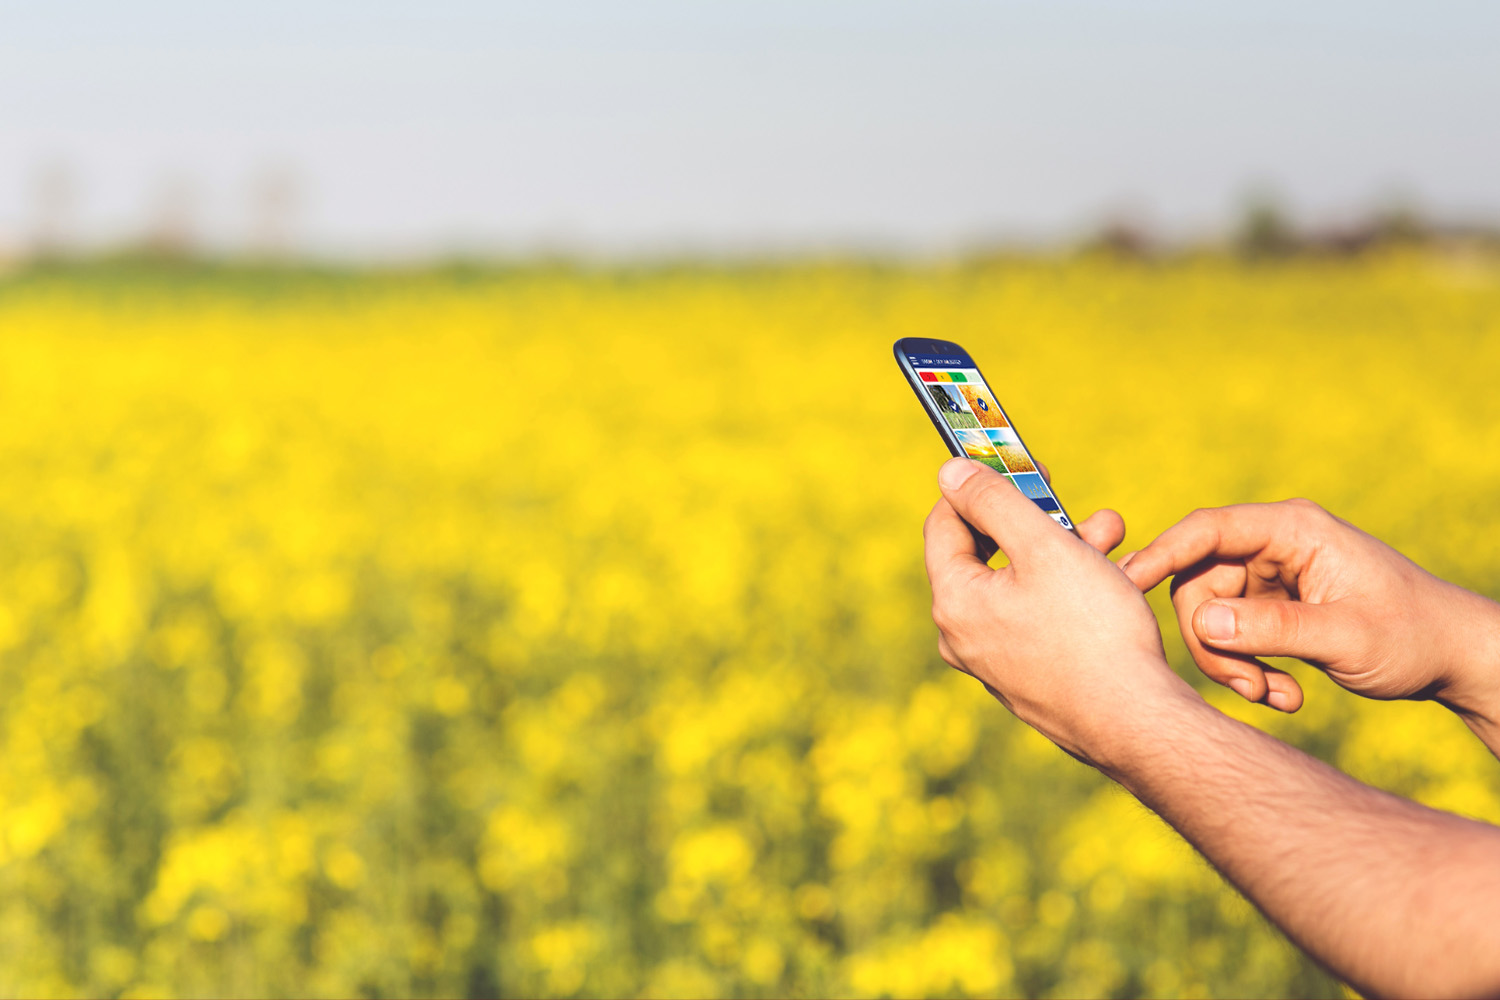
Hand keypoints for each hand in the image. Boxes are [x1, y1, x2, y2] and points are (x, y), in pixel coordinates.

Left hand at [923, 458, 1197, 769]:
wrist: (1137, 723)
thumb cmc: (1092, 631)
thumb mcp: (1043, 546)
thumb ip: (993, 501)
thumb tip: (949, 472)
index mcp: (954, 601)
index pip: (945, 523)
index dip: (979, 486)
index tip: (1019, 464)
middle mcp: (963, 635)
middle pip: (988, 554)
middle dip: (1035, 519)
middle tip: (1072, 500)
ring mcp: (995, 662)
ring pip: (1021, 585)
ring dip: (1063, 551)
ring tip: (1111, 533)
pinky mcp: (1028, 679)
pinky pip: (1039, 618)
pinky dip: (1069, 591)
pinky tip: (1113, 579)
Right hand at [1120, 499, 1499, 724]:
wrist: (1453, 658)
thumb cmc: (1412, 636)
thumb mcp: (1344, 636)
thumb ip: (1271, 628)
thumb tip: (1201, 625)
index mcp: (1293, 531)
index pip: (1207, 531)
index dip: (1161, 555)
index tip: (1124, 585)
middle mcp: (1275, 546)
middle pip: (1199, 584)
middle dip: (1213, 642)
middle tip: (1247, 688)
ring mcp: (1271, 577)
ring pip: (1210, 617)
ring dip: (1233, 664)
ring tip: (1275, 697)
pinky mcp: (1272, 607)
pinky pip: (1233, 636)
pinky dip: (1249, 669)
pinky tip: (1285, 694)